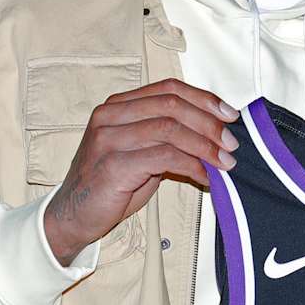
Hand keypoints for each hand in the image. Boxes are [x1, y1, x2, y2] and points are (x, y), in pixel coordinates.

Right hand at [43, 78, 238, 265]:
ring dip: (205, 145)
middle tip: (232, 142)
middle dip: (209, 123)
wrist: (72, 215)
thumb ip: (167, 137)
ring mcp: (108, 138)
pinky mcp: (112, 164)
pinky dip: (192, 165)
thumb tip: (213, 133)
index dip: (203, 99)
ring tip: (224, 161)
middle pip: (172, 105)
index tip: (229, 115)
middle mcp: (109, 115)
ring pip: (170, 129)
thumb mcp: (140, 151)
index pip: (168, 88)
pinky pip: (163, 157)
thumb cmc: (110, 184)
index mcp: (117, 105)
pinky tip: (205, 177)